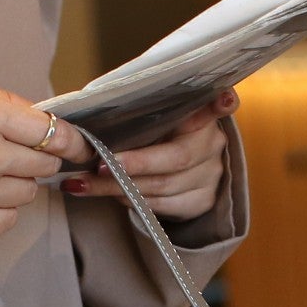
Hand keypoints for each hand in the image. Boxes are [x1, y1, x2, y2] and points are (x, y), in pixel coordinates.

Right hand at [0, 76, 87, 247]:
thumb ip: (1, 102)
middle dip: (33, 160)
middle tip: (4, 157)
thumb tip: (46, 121)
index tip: (76, 147)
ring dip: (12, 185)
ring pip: (27, 193)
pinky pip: (7, 220)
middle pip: (43, 164)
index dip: (69, 141)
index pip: (51, 131)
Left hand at [62, 89, 238, 222]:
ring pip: (162, 186)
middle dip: (134, 164)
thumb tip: (96, 112)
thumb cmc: (158, 135)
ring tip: (84, 184)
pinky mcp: (202, 201)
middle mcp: (213, 144)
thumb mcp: (154, 119)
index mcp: (203, 115)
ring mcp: (211, 175)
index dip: (222, 104)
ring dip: (119, 188)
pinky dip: (132, 202)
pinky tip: (111, 195)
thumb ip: (143, 112)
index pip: (219, 105)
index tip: (222, 101)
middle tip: (99, 167)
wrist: (183, 170)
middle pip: (176, 158)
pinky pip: (162, 206)